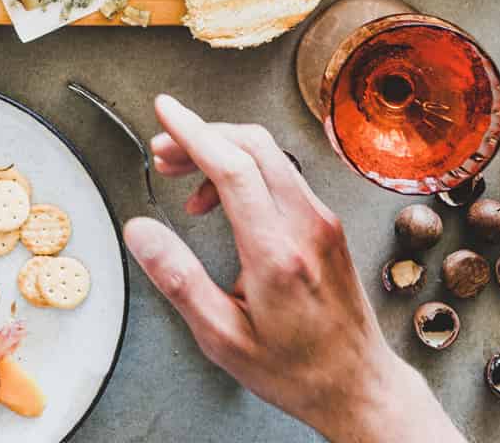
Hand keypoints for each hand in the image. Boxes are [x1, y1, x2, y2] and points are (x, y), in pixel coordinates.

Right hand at [123, 95, 464, 442]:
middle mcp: (306, 227)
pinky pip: (281, 175)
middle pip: (253, 145)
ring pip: (269, 155)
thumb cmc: (294, 370)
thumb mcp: (221, 337)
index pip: (233, 167)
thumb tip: (140, 231)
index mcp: (276, 253)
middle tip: (163, 149)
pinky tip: (218, 200)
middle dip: (202, 135)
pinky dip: (243, 171)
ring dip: (221, 151)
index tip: (165, 111)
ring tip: (181, 173)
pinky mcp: (326, 226)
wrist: (359, 387)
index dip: (194, 132)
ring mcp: (322, 222)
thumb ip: (178, 279)